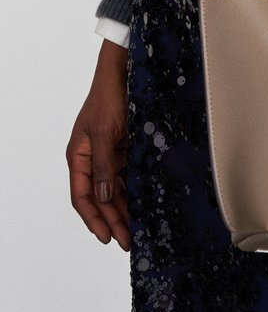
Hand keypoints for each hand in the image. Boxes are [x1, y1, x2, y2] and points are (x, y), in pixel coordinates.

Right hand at [66, 38, 129, 250]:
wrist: (125, 70)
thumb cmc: (109, 97)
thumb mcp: (104, 133)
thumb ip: (104, 167)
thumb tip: (104, 198)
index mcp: (79, 156)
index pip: (83, 196)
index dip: (93, 218)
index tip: (106, 237)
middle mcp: (92, 158)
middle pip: (101, 197)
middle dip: (112, 219)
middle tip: (127, 240)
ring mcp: (109, 153)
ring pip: (115, 188)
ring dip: (124, 208)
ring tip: (136, 228)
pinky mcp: (125, 147)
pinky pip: (128, 174)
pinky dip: (134, 189)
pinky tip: (143, 202)